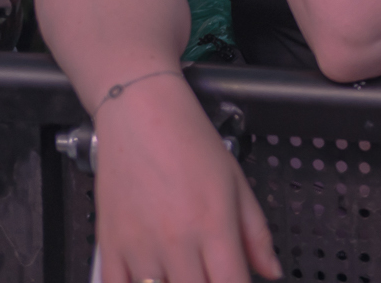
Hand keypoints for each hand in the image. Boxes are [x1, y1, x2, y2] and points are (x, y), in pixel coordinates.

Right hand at [92, 81, 280, 281]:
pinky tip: (148, 279)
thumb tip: (271, 270)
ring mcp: (139, 247)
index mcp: (214, 226)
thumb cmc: (190, 141)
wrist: (141, 114)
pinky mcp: (109, 246)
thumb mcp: (237, 182)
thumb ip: (256, 233)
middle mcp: (176, 242)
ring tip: (183, 272)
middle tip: (209, 274)